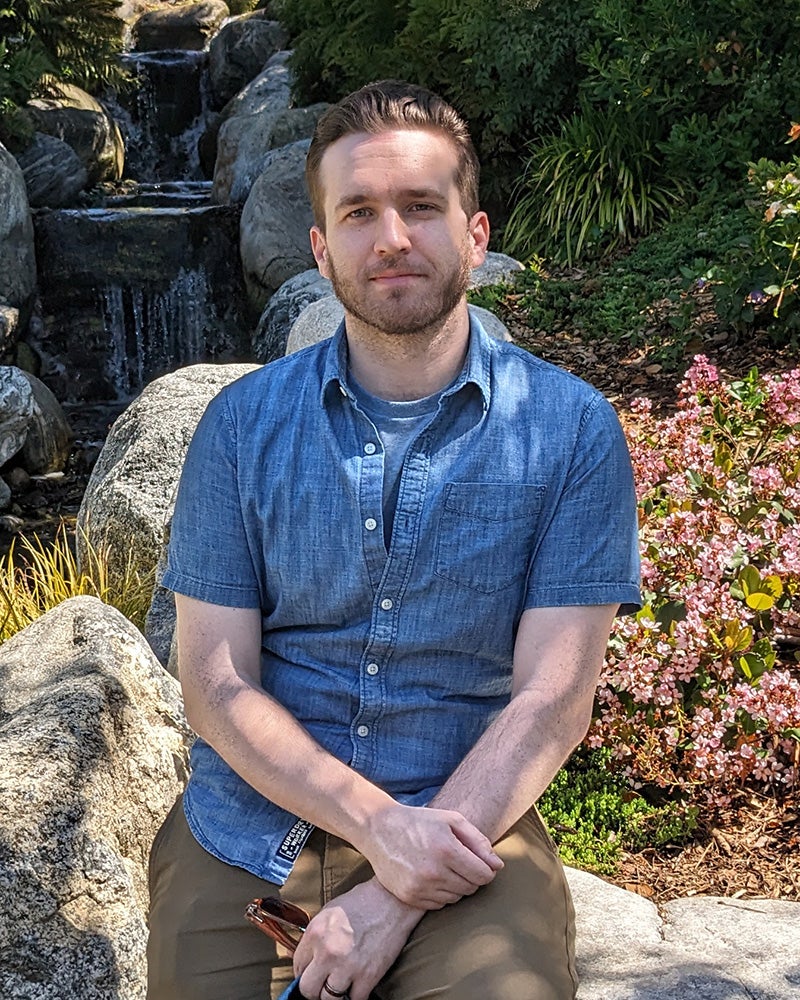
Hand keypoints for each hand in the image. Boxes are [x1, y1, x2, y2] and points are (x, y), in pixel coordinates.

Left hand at [293, 878, 418, 999]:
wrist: (394, 898)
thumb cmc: (363, 901)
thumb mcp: (330, 912)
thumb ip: (315, 937)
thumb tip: (304, 959)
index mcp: (315, 932)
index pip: (297, 966)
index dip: (304, 971)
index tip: (312, 972)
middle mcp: (327, 952)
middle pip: (308, 990)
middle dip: (314, 987)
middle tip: (323, 982)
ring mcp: (348, 966)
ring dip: (334, 993)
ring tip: (340, 983)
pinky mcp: (368, 976)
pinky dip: (355, 995)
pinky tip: (357, 984)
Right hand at [360, 803, 502, 908]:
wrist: (380, 829)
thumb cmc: (420, 822)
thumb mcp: (451, 820)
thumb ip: (478, 841)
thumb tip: (498, 866)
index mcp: (447, 849)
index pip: (483, 875)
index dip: (486, 869)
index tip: (479, 862)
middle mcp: (434, 872)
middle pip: (471, 888)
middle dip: (471, 877)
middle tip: (460, 862)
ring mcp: (420, 887)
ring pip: (456, 898)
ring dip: (456, 885)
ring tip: (444, 867)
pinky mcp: (409, 897)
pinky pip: (439, 905)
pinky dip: (441, 893)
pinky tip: (432, 876)